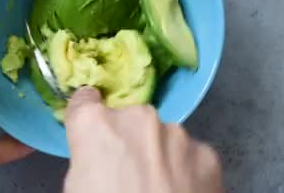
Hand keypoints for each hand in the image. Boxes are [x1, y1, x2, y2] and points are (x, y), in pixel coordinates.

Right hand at [64, 87, 223, 192]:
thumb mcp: (75, 189)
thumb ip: (87, 161)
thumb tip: (98, 161)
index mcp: (97, 124)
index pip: (84, 100)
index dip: (86, 119)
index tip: (91, 134)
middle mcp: (138, 117)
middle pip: (129, 120)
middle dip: (129, 141)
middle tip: (128, 176)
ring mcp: (177, 134)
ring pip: (163, 137)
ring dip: (159, 155)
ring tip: (159, 190)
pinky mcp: (208, 155)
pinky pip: (191, 156)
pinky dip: (187, 171)